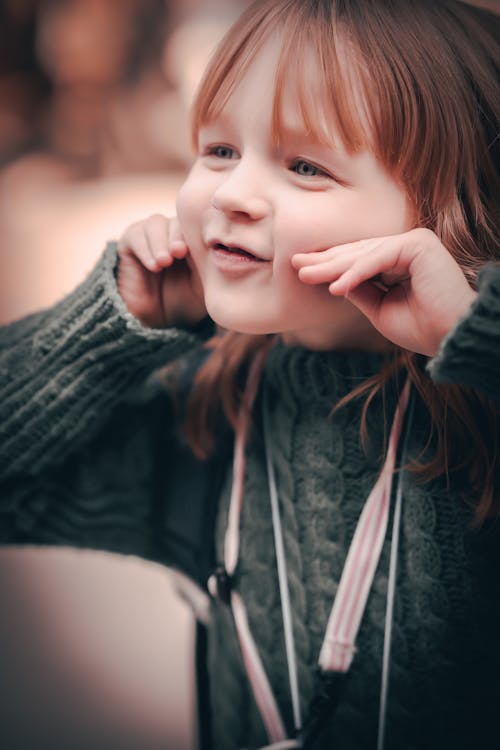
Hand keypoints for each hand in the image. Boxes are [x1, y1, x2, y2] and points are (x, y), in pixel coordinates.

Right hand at [117, 214, 205, 328]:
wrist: (160, 321)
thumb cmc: (187, 301)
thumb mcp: (203, 284)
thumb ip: (207, 264)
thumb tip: (214, 247)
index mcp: (194, 237)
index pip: (197, 224)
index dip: (196, 232)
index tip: (196, 248)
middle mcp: (173, 232)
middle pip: (176, 220)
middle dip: (177, 236)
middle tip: (179, 252)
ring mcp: (151, 235)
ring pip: (156, 223)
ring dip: (160, 241)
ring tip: (164, 262)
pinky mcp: (130, 242)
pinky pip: (136, 235)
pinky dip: (145, 248)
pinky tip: (153, 266)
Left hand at [292, 228, 476, 355]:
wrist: (451, 338)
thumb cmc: (421, 328)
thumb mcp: (379, 309)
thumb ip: (359, 291)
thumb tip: (331, 280)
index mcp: (399, 260)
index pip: (358, 259)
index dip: (330, 264)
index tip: (302, 270)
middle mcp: (407, 247)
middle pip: (357, 252)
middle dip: (325, 261)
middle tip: (295, 265)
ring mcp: (414, 242)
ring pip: (365, 254)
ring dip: (335, 267)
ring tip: (307, 276)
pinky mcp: (419, 244)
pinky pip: (379, 258)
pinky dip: (357, 272)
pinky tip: (336, 287)